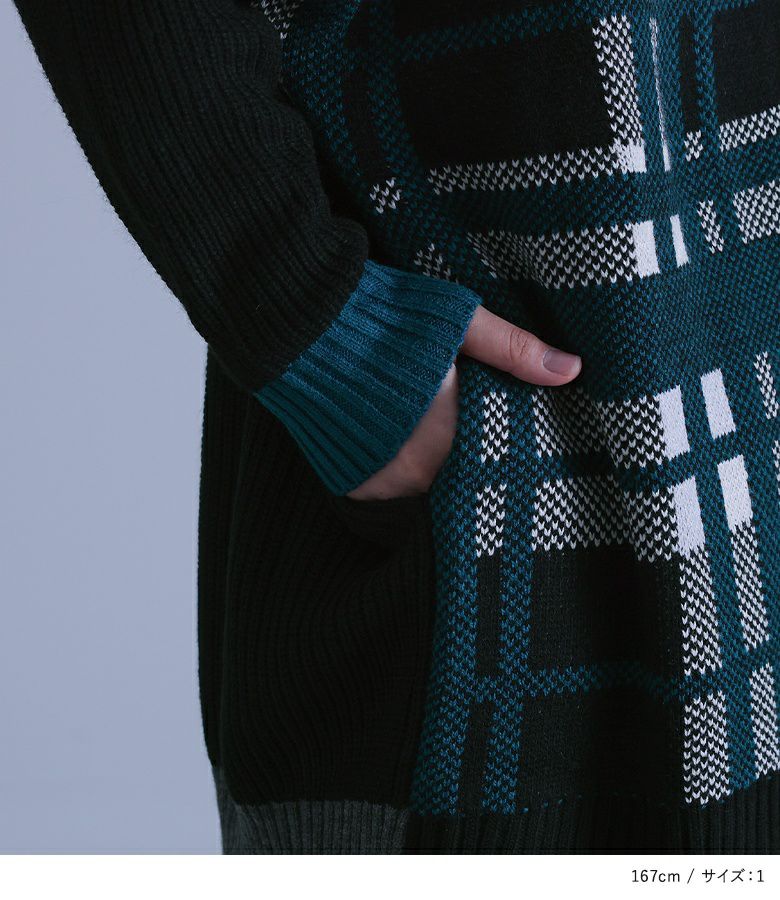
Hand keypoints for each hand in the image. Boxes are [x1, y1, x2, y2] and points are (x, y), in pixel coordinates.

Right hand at [346, 306, 581, 499]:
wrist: (302, 325)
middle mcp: (416, 471)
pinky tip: (402, 445)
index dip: (504, 451)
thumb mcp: (458, 323)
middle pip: (459, 481)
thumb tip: (572, 370)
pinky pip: (389, 493)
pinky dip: (400, 475)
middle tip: (469, 436)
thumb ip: (514, 351)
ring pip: (426, 490)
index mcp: (451, 435)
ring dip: (435, 472)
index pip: (495, 461)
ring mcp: (379, 482)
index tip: (511, 440)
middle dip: (470, 464)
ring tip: (435, 440)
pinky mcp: (350, 482)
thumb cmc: (386, 318)